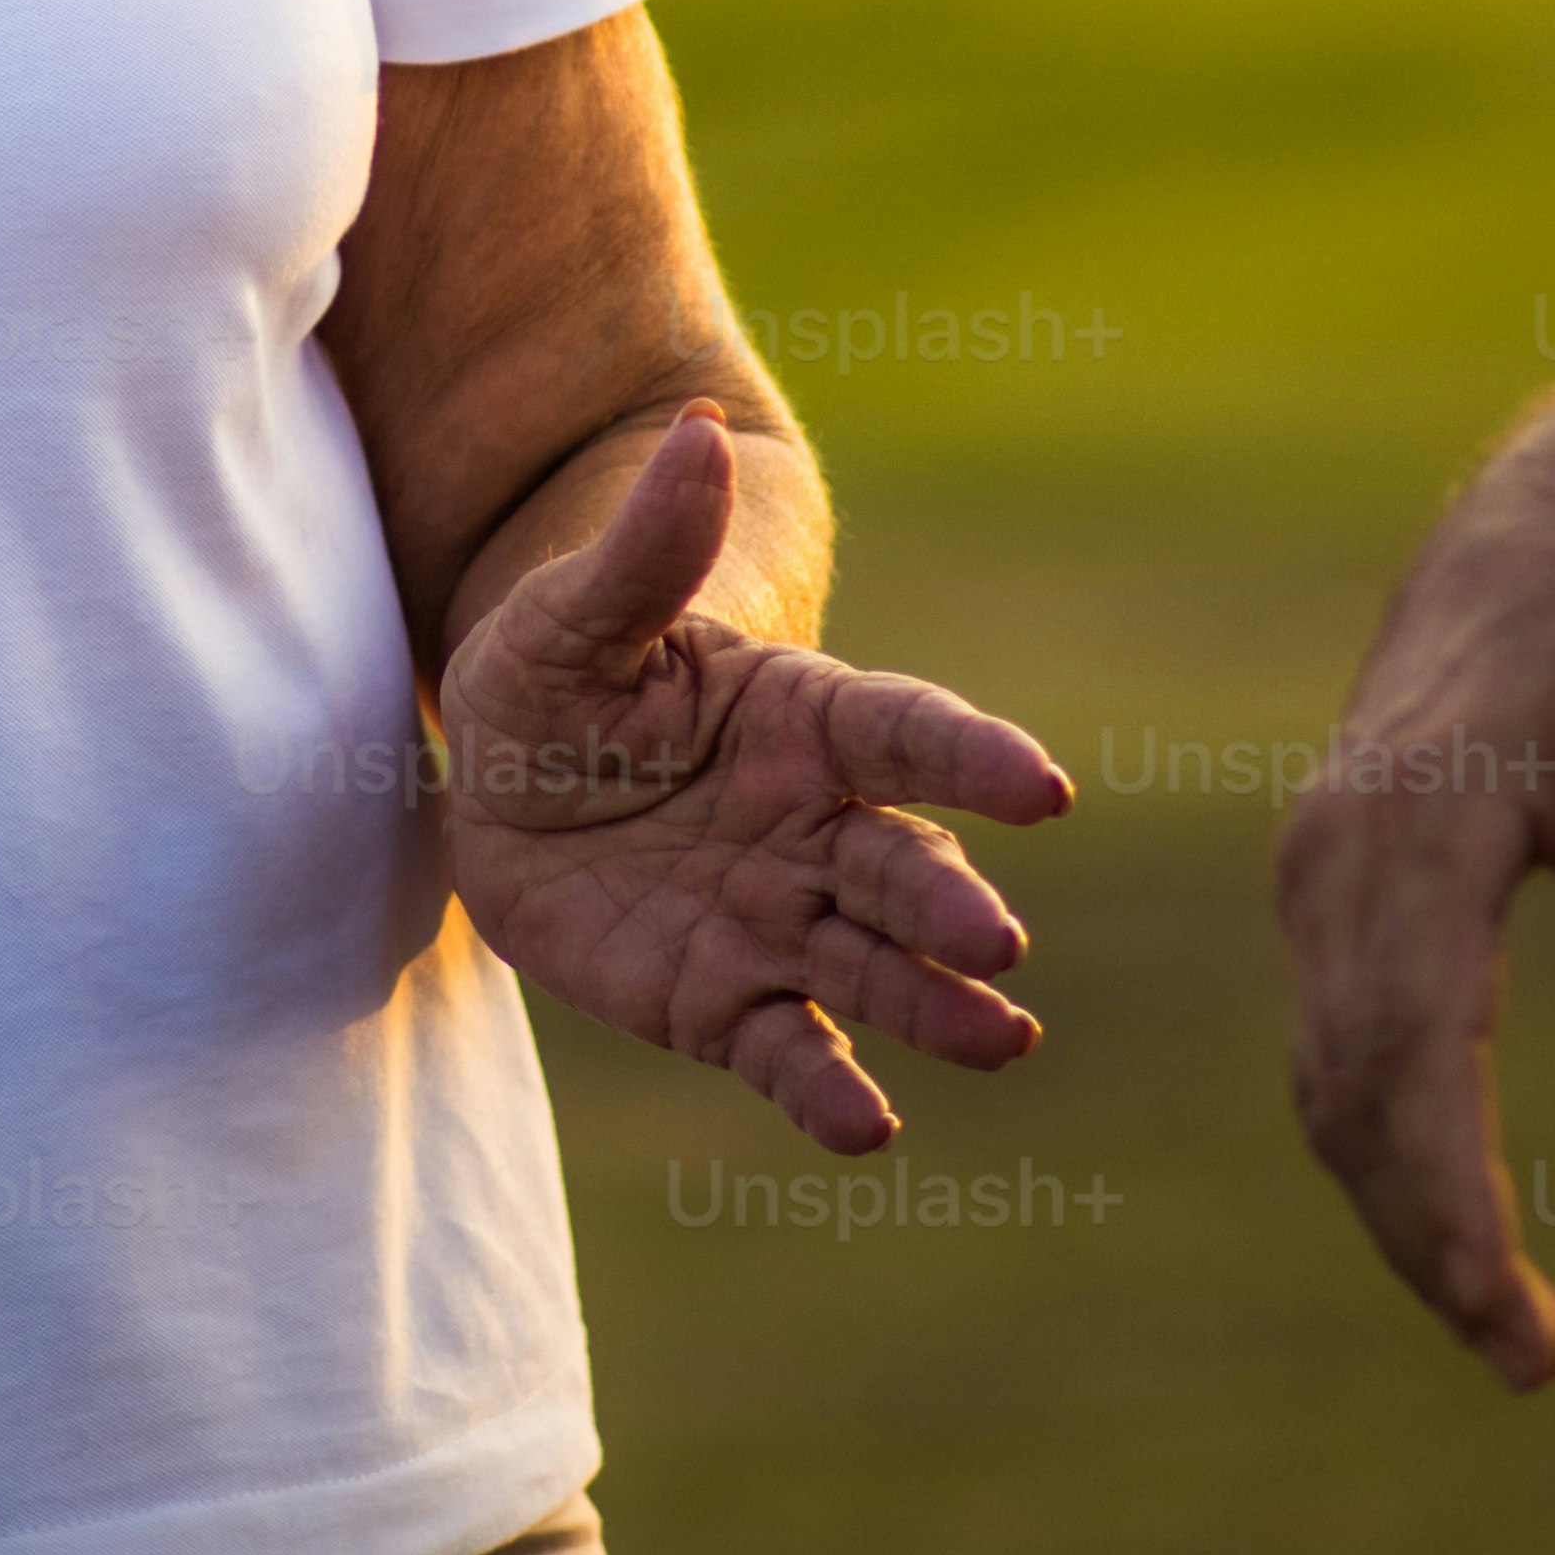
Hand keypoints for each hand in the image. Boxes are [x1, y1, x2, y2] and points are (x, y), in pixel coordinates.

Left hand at [426, 405, 1067, 1152]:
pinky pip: (789, 1051)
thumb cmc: (556, 675)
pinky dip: (830, 1091)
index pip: (908, 732)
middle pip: (903, 864)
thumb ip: (647, 545)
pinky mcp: (730, 1004)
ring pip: (875, 968)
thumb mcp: (576, 609)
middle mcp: (820, 829)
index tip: (1045, 787)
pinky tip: (869, 1127)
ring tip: (1001, 1038)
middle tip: (996, 941)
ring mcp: (783, 922)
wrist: (508, 787)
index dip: (976, 758)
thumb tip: (692, 428)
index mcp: (806, 720)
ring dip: (937, 1007)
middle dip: (950, 904)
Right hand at [1275, 392, 1554, 1388]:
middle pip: (1350, 1085)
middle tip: (1534, 1359)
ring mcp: (1318, 861)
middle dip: (1426, 1238)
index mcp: (1419, 812)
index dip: (1445, 1192)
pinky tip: (1453, 1212)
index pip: (1408, 1042)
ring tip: (1510, 1324)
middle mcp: (1336, 845)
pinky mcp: (1332, 877)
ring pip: (1329, 1076)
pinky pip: (1337, 1035)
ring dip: (1400, 1207)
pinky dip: (1383, 1140)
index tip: (1506, 1307)